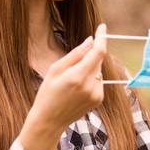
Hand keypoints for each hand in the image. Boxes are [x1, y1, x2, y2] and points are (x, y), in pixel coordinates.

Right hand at [18, 24, 107, 149]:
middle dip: (90, 54)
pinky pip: (99, 81)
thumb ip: (76, 54)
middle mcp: (91, 86)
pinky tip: (77, 88)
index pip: (98, 52)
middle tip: (73, 63)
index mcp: (78, 76)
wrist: (49, 121)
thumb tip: (91, 40)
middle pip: (98, 60)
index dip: (102, 38)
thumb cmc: (47, 93)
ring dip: (90, 68)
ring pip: (98, 70)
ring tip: (72, 79)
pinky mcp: (99, 100)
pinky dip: (91, 78)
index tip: (102, 27)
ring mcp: (97, 94)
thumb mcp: (55, 69)